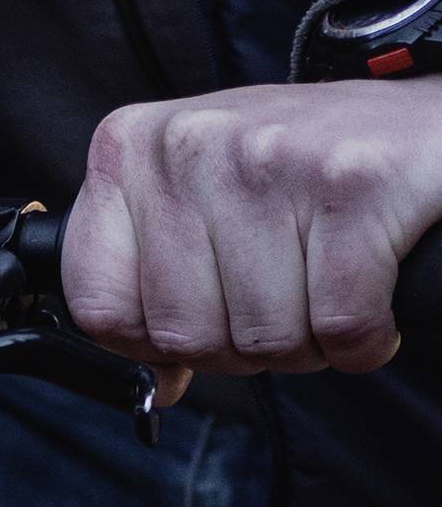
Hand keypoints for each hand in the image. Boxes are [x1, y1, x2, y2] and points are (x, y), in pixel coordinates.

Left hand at [62, 78, 441, 404]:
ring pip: (263, 337)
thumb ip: (157, 286)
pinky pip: (340, 325)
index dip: (151, 342)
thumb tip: (156, 384)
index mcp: (134, 150)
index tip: (200, 316)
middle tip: (284, 300)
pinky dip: (365, 341)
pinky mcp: (354, 182)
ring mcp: (270, 157)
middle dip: (242, 346)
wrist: (430, 122)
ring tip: (329, 288)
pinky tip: (374, 298)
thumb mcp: (206, 207)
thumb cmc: (309, 173)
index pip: (97, 304)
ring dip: (309, 343)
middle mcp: (191, 144)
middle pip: (183, 335)